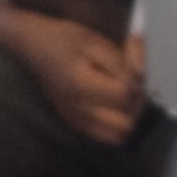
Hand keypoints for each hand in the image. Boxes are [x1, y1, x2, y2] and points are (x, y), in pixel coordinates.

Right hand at [16, 16, 145, 143]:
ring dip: (129, 115)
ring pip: (119, 134)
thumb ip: (121, 61)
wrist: (34, 46)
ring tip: (126, 93)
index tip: (131, 59)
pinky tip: (116, 105)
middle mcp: (77, 109)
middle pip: (125, 122)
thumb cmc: (62, 39)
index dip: (136, 77)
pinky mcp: (77, 123)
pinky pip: (107, 136)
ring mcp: (76, 119)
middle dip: (136, 101)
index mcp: (80, 86)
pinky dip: (118, 124)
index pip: (124, 94)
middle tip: (132, 80)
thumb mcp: (95, 40)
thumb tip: (141, 77)